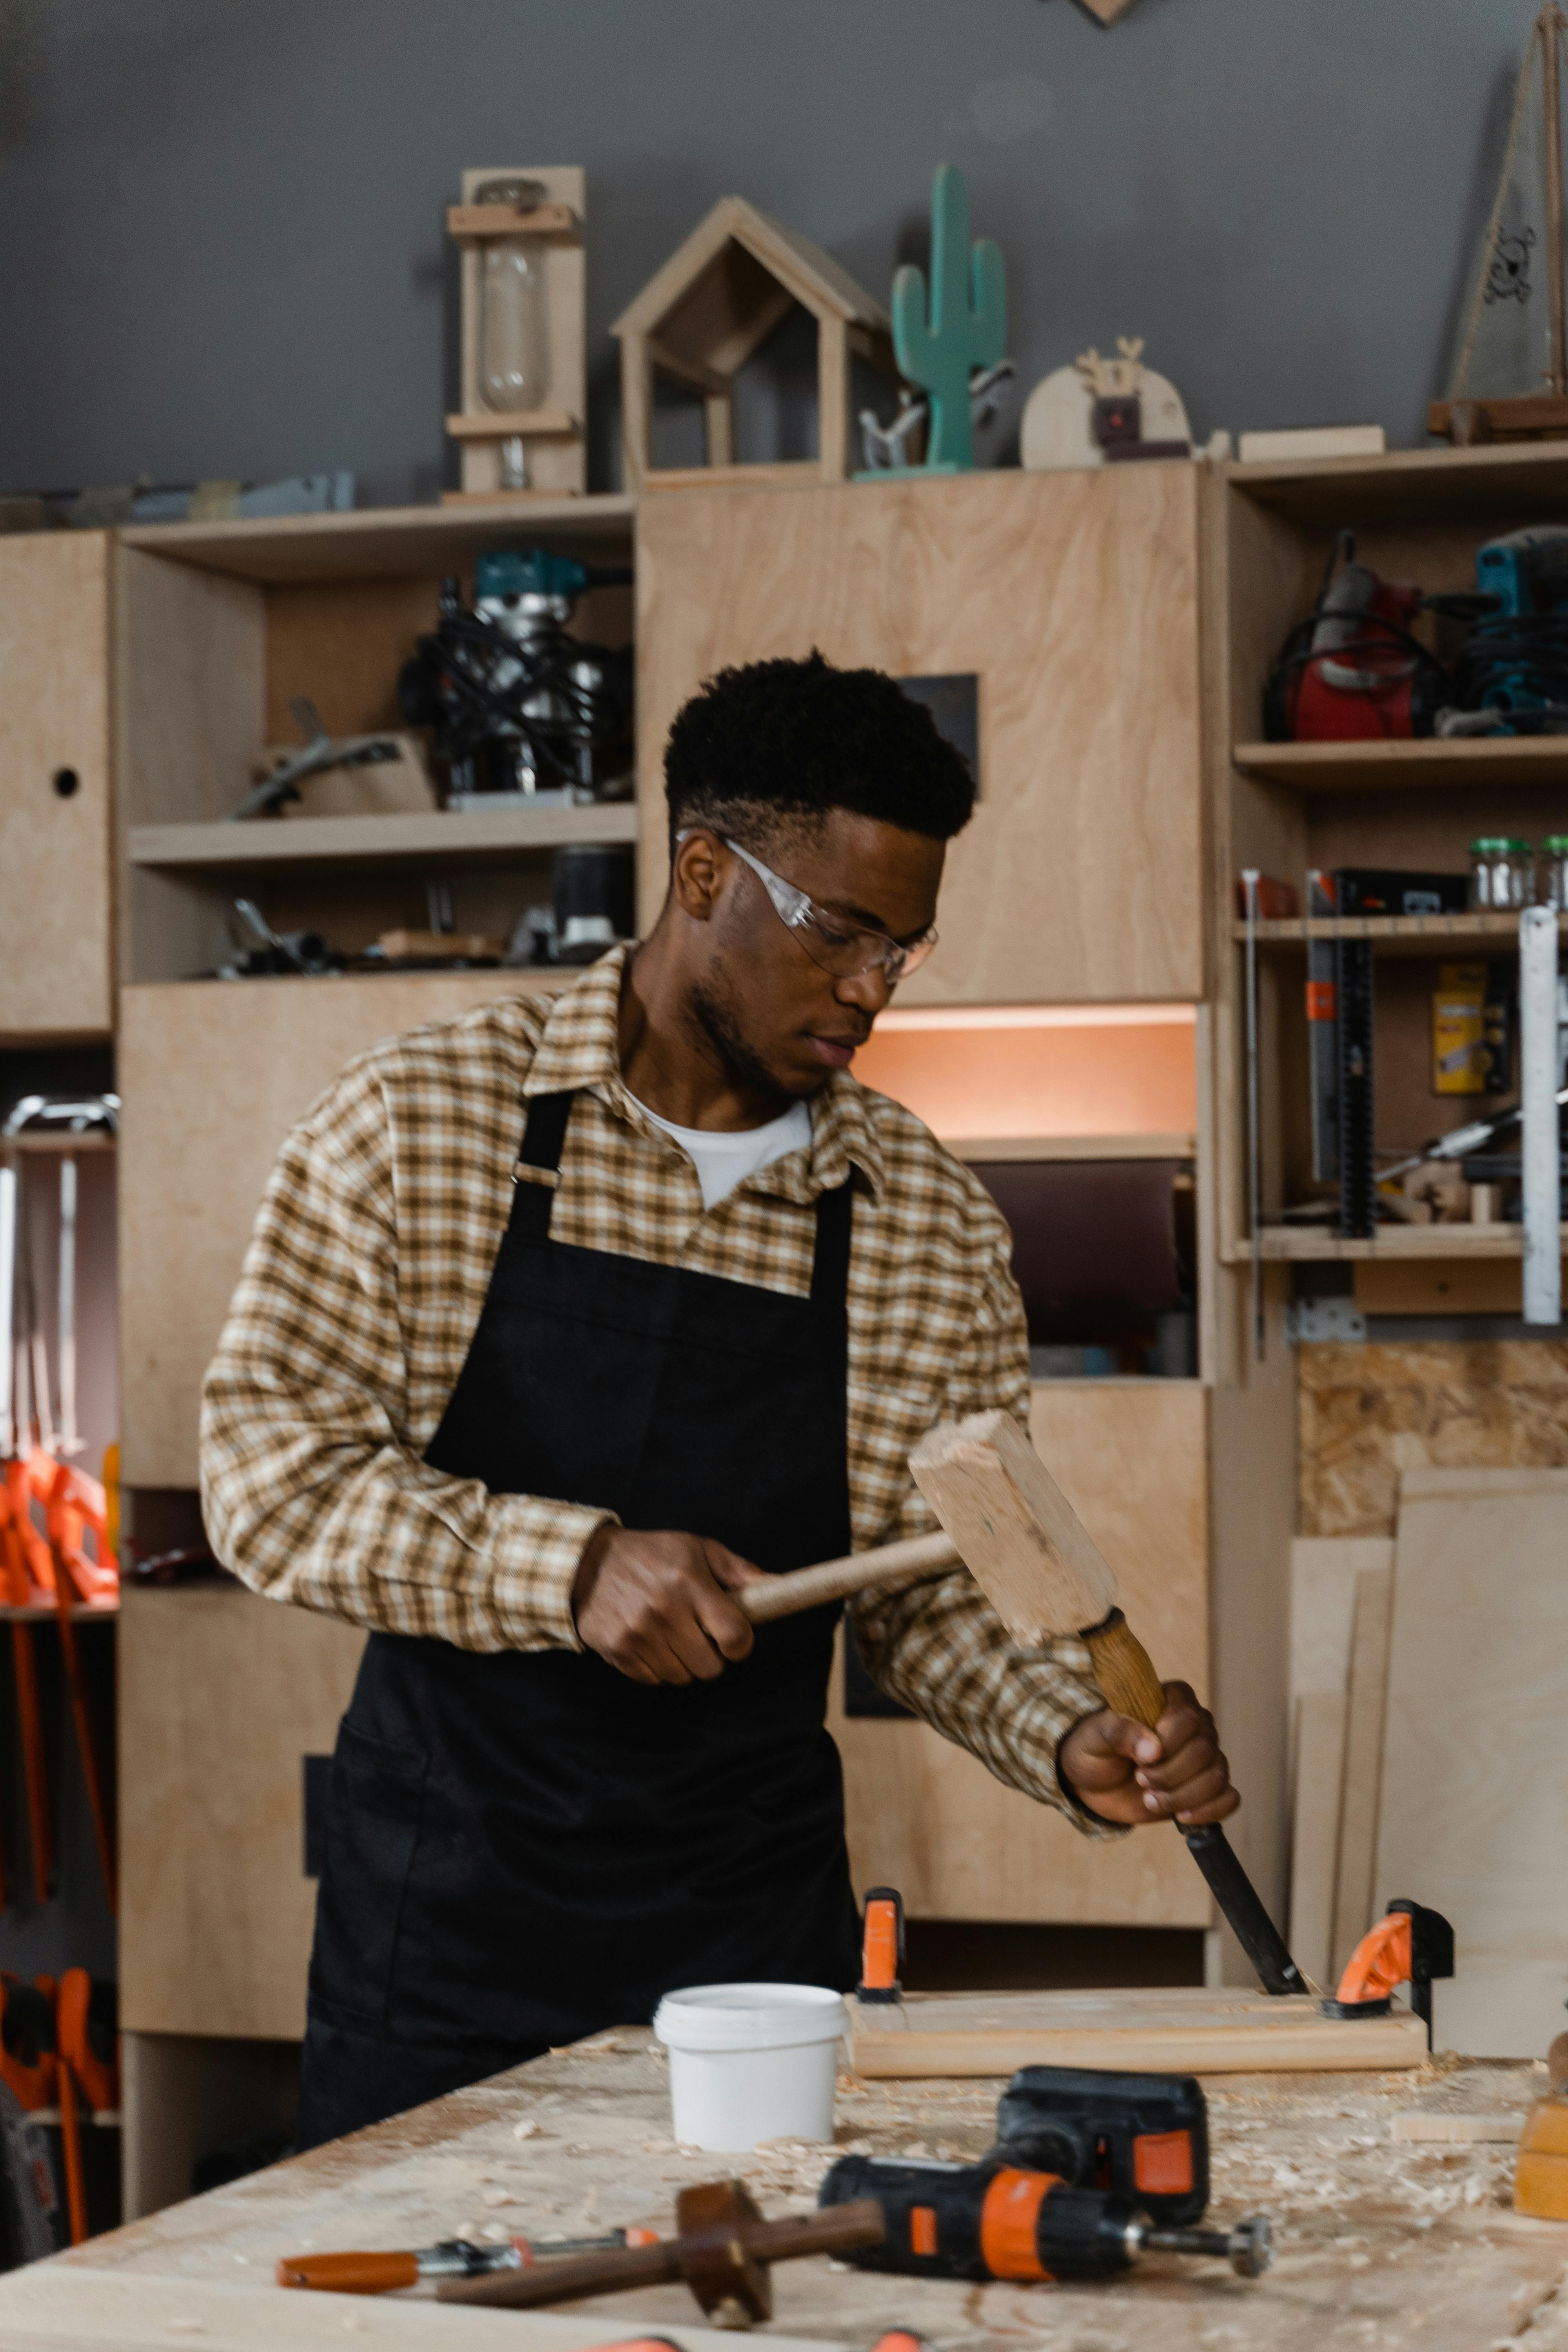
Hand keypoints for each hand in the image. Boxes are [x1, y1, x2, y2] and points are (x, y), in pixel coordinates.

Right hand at [571, 1524, 767, 1685]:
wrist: (588, 1563)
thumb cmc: (652, 1555)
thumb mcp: (697, 1549)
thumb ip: (739, 1570)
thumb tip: (779, 1584)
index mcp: (689, 1583)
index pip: (734, 1636)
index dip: (740, 1644)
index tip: (732, 1636)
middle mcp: (664, 1611)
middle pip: (711, 1667)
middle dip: (711, 1655)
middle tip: (698, 1634)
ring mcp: (638, 1634)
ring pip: (683, 1677)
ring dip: (684, 1663)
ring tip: (672, 1635)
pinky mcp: (618, 1651)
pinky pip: (654, 1680)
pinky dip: (658, 1667)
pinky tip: (651, 1642)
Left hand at [1058, 1681, 1238, 1827]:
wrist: (1093, 1783)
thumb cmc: (1094, 1749)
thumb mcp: (1095, 1736)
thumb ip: (1120, 1732)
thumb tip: (1153, 1749)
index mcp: (1171, 1700)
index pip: (1188, 1717)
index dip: (1168, 1742)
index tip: (1141, 1758)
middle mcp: (1196, 1725)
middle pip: (1204, 1750)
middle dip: (1169, 1774)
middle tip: (1140, 1780)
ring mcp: (1205, 1757)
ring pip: (1217, 1776)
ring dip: (1182, 1796)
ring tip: (1151, 1799)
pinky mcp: (1207, 1787)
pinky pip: (1229, 1798)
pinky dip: (1209, 1811)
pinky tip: (1181, 1816)